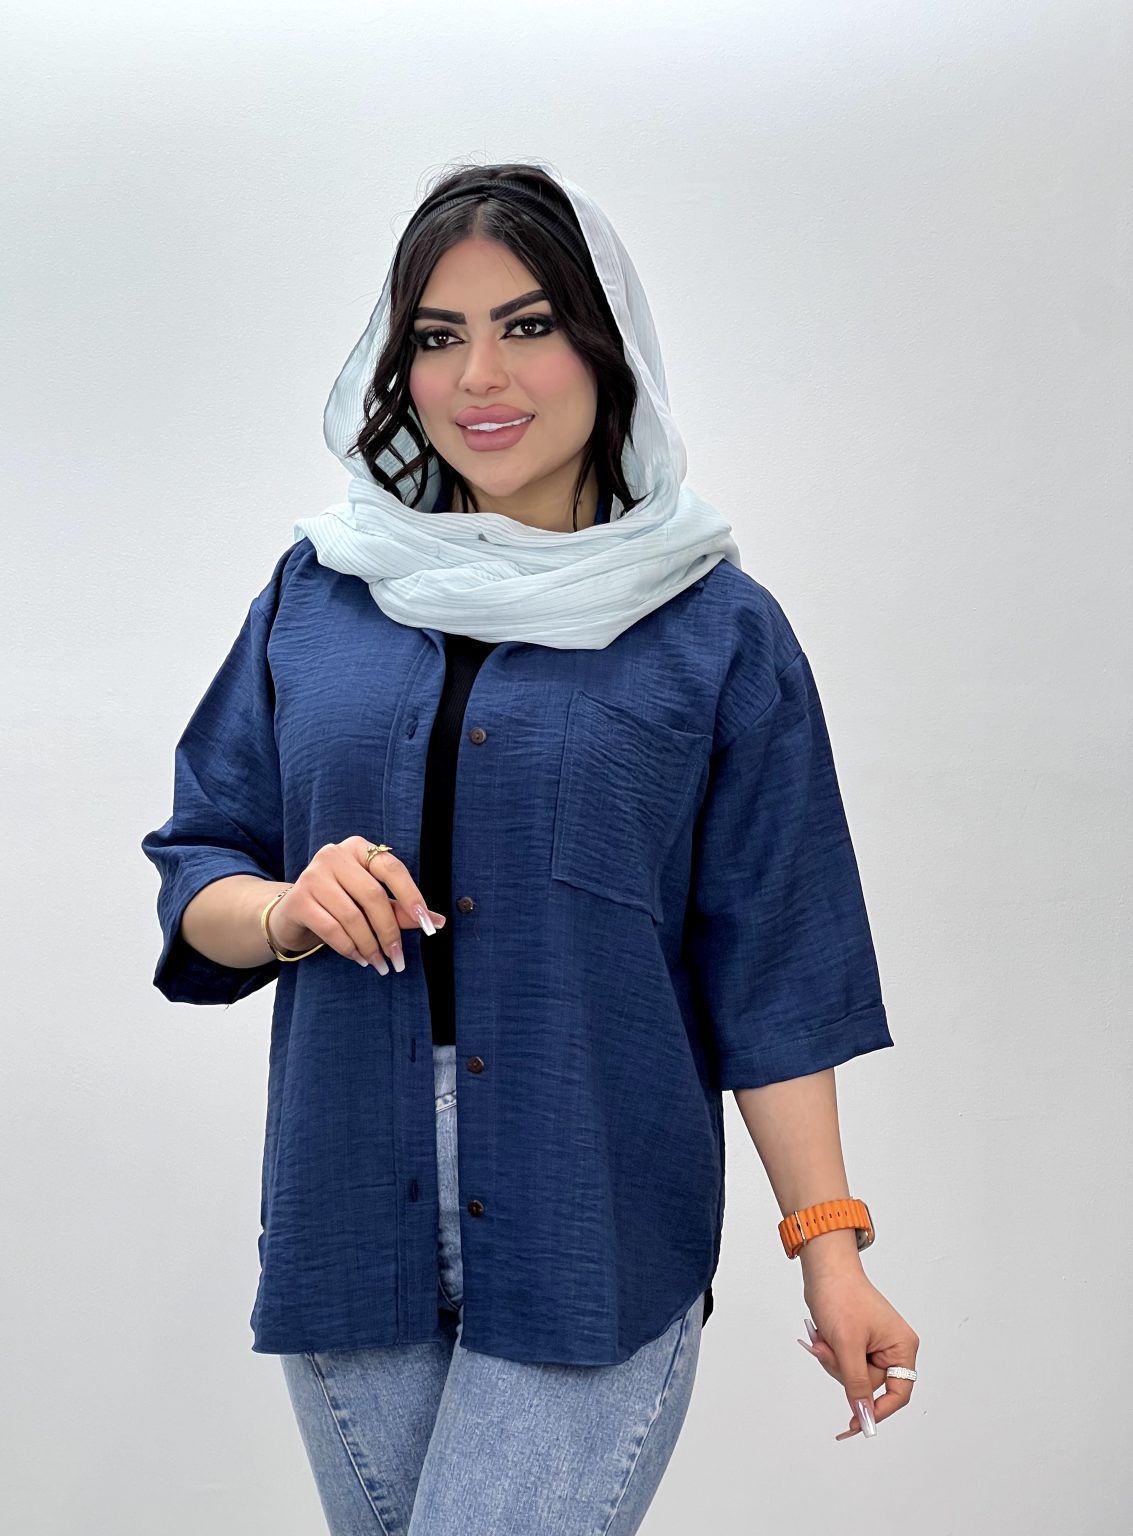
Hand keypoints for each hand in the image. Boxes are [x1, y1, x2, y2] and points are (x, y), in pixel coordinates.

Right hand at [268, 837, 445, 972]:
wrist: (292, 914)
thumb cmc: (339, 904)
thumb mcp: (371, 902)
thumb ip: (401, 908)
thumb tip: (438, 921)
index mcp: (358, 848)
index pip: (392, 868)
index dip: (411, 896)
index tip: (427, 924)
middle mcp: (334, 854)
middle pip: (373, 895)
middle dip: (390, 931)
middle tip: (398, 958)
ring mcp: (313, 876)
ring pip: (352, 916)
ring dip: (370, 945)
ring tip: (380, 963)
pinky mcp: (298, 900)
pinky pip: (332, 929)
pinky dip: (350, 948)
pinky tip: (360, 959)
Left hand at [797, 1266, 918, 1440]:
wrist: (824, 1270)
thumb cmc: (841, 1297)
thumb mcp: (848, 1345)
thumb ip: (857, 1383)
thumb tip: (863, 1415)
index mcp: (902, 1347)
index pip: (898, 1393)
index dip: (878, 1410)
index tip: (857, 1423)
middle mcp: (892, 1348)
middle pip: (869, 1386)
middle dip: (843, 1371)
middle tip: (829, 1349)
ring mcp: (873, 1345)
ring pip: (852, 1376)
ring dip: (832, 1361)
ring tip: (825, 1338)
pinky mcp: (856, 1342)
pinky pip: (843, 1364)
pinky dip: (830, 1354)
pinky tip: (823, 1337)